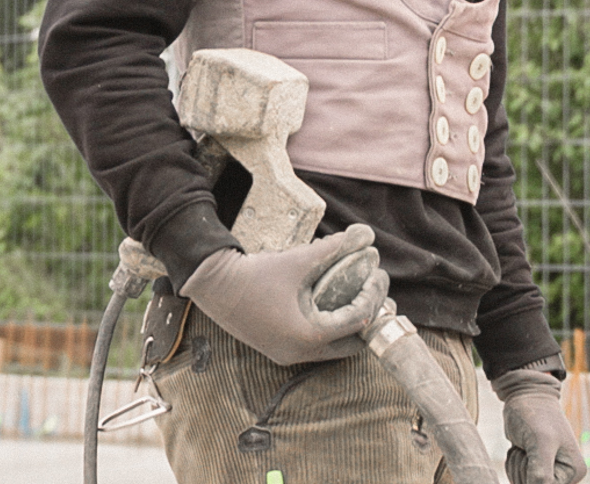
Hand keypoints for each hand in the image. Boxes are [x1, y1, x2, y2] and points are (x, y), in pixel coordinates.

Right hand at [178, 224, 388, 364]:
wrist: (213, 286)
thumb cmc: (254, 275)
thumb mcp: (297, 261)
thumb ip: (333, 249)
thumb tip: (364, 234)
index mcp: (307, 336)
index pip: (357, 321)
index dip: (373, 297)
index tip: (377, 275)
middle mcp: (300, 353)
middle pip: (352, 344)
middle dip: (368, 317)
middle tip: (377, 292)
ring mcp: (289, 355)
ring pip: (335, 347)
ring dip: (350, 324)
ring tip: (360, 295)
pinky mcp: (280, 348)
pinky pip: (317, 344)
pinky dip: (331, 326)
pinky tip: (335, 302)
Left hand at [490, 369, 585, 483]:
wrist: (525, 397)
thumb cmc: (535, 414)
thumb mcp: (540, 442)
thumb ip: (541, 473)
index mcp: (574, 471)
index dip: (530, 475)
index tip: (532, 452)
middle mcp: (566, 475)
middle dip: (523, 469)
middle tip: (528, 446)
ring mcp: (551, 472)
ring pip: (522, 483)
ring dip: (516, 465)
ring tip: (526, 445)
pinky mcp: (536, 468)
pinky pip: (517, 478)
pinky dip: (513, 464)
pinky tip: (521, 448)